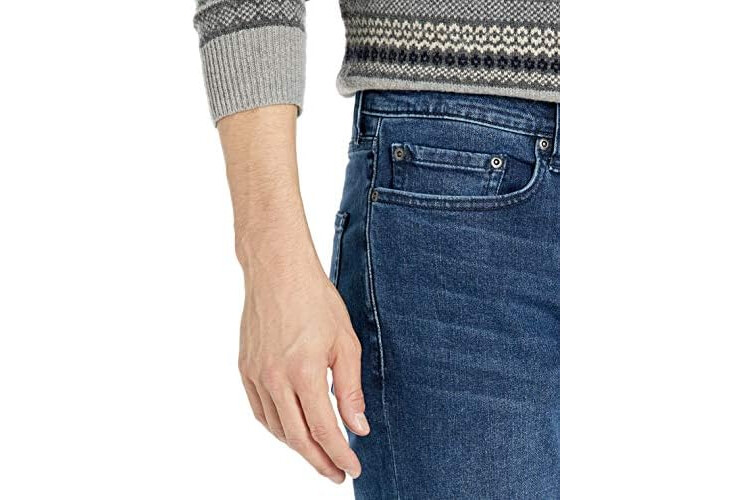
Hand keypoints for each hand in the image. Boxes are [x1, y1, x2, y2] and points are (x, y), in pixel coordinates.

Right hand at [237, 245, 368, 482]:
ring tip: (318, 454)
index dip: (339, 454)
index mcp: (304, 372)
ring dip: (298, 447)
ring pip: (276, 428)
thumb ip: (350, 389)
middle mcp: (275, 379)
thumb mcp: (345, 343)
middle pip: (297, 438)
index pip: (323, 429)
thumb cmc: (316, 300)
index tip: (353, 468)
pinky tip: (292, 430)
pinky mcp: (245, 368)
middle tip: (336, 473)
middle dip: (319, 461)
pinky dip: (277, 427)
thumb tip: (358, 426)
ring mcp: (256, 375)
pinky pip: (260, 411)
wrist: (277, 271)